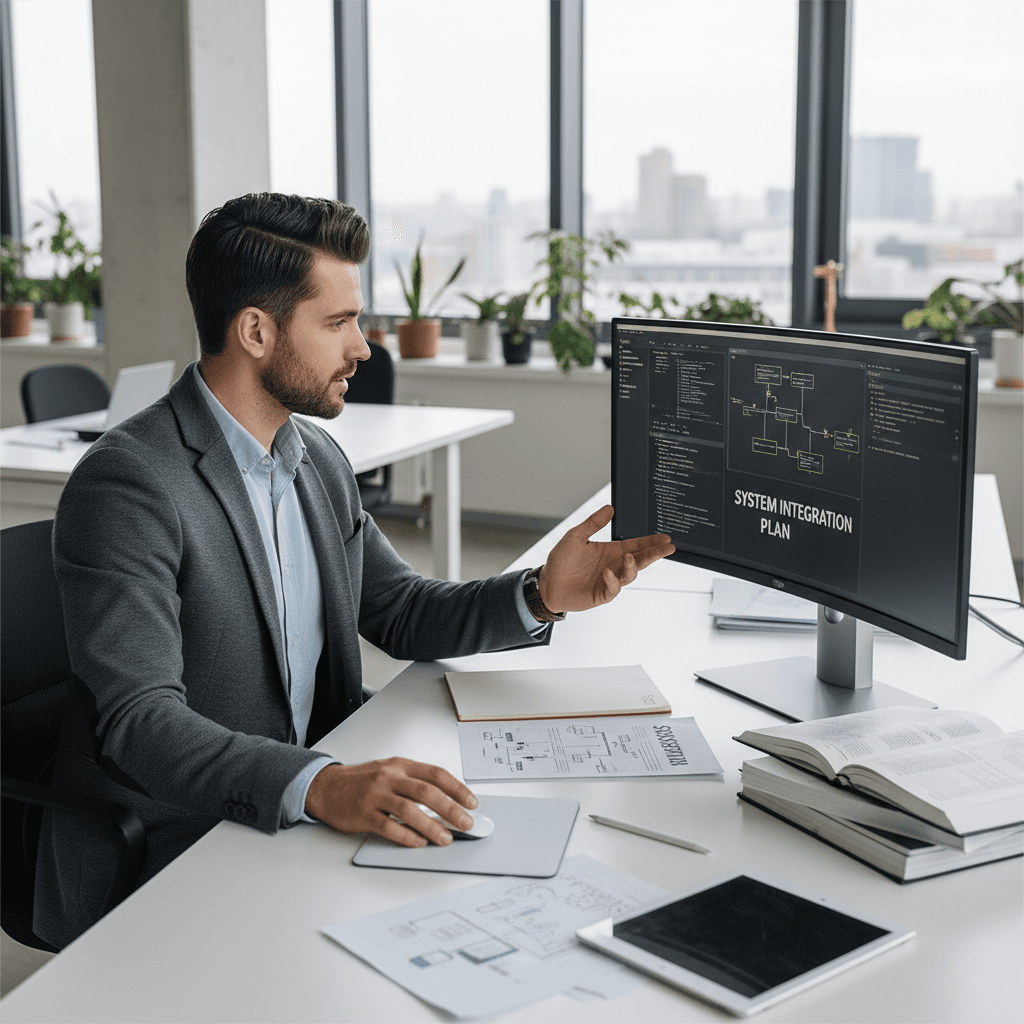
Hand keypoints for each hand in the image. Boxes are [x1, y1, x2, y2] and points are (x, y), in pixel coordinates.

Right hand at [304, 757, 478, 846]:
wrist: (326, 786)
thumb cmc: (361, 780)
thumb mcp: (390, 771)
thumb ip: (413, 781)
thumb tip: (445, 800)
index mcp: (400, 765)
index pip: (436, 774)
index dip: (457, 788)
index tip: (472, 802)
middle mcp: (389, 777)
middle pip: (427, 792)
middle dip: (451, 809)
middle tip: (466, 823)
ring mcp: (375, 795)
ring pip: (410, 810)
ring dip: (432, 826)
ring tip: (446, 838)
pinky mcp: (363, 814)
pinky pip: (389, 827)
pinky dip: (407, 836)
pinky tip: (419, 843)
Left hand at [538, 504, 673, 613]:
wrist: (547, 584)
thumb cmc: (561, 561)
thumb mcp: (575, 536)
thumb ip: (593, 523)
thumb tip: (609, 508)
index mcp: (610, 551)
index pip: (636, 545)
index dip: (651, 542)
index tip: (666, 538)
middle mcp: (613, 565)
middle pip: (640, 560)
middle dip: (655, 554)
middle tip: (668, 547)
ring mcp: (609, 581)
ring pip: (630, 575)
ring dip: (632, 566)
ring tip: (629, 557)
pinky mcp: (602, 594)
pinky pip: (613, 588)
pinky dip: (612, 581)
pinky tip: (607, 573)